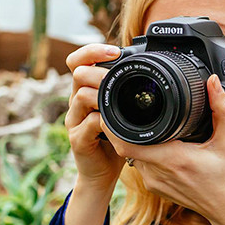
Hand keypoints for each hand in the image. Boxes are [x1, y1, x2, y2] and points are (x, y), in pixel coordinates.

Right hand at [65, 44, 125, 188]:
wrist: (102, 173)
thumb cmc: (115, 140)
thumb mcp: (123, 112)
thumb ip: (126, 93)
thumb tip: (150, 70)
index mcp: (87, 91)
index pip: (79, 61)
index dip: (93, 51)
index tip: (115, 50)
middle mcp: (76, 102)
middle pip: (77, 72)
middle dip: (98, 68)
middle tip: (117, 71)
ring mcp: (75, 121)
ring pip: (80, 95)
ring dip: (101, 94)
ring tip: (118, 98)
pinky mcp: (77, 139)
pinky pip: (88, 124)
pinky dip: (103, 121)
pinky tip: (115, 124)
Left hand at [101, 74, 224, 224]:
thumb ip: (222, 109)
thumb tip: (213, 82)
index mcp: (172, 159)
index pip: (127, 143)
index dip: (113, 126)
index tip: (113, 107)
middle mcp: (157, 173)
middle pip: (125, 146)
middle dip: (122, 126)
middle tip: (125, 106)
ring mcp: (154, 183)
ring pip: (131, 155)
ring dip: (133, 139)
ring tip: (140, 120)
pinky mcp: (155, 188)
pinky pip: (140, 165)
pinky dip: (143, 151)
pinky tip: (155, 141)